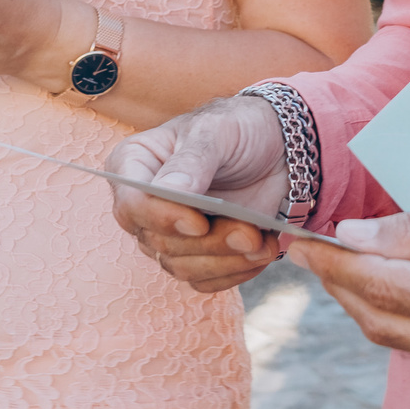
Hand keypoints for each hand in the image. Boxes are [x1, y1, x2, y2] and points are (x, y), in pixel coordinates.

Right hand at [109, 97, 293, 292]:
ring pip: (181, 266)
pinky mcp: (194, 255)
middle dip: (209, 242)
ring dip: (225, 260)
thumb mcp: (217, 131)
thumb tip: (167, 193)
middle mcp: (144, 204)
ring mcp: (167, 233)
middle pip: (158, 241)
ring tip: (262, 243)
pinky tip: (261, 253)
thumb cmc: (239, 128)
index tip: (199, 223)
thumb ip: (192, 161)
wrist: (278, 147)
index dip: (161, 218)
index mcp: (134, 163)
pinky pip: (204, 280)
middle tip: (250, 233)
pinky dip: (234, 272)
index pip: (131, 203)